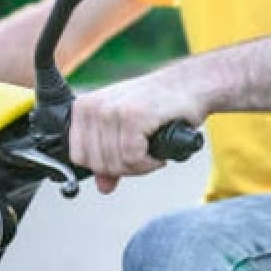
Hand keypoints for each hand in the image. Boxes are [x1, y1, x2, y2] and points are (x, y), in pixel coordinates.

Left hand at [68, 66, 206, 194]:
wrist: (191, 84)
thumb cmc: (161, 103)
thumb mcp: (127, 130)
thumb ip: (111, 157)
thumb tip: (103, 186)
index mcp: (85, 107)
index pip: (79, 157)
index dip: (104, 166)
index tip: (125, 157)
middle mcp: (93, 106)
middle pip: (97, 164)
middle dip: (124, 168)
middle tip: (144, 154)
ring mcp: (112, 110)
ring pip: (115, 164)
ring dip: (140, 166)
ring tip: (153, 150)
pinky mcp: (132, 116)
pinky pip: (132, 158)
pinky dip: (150, 162)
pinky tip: (158, 150)